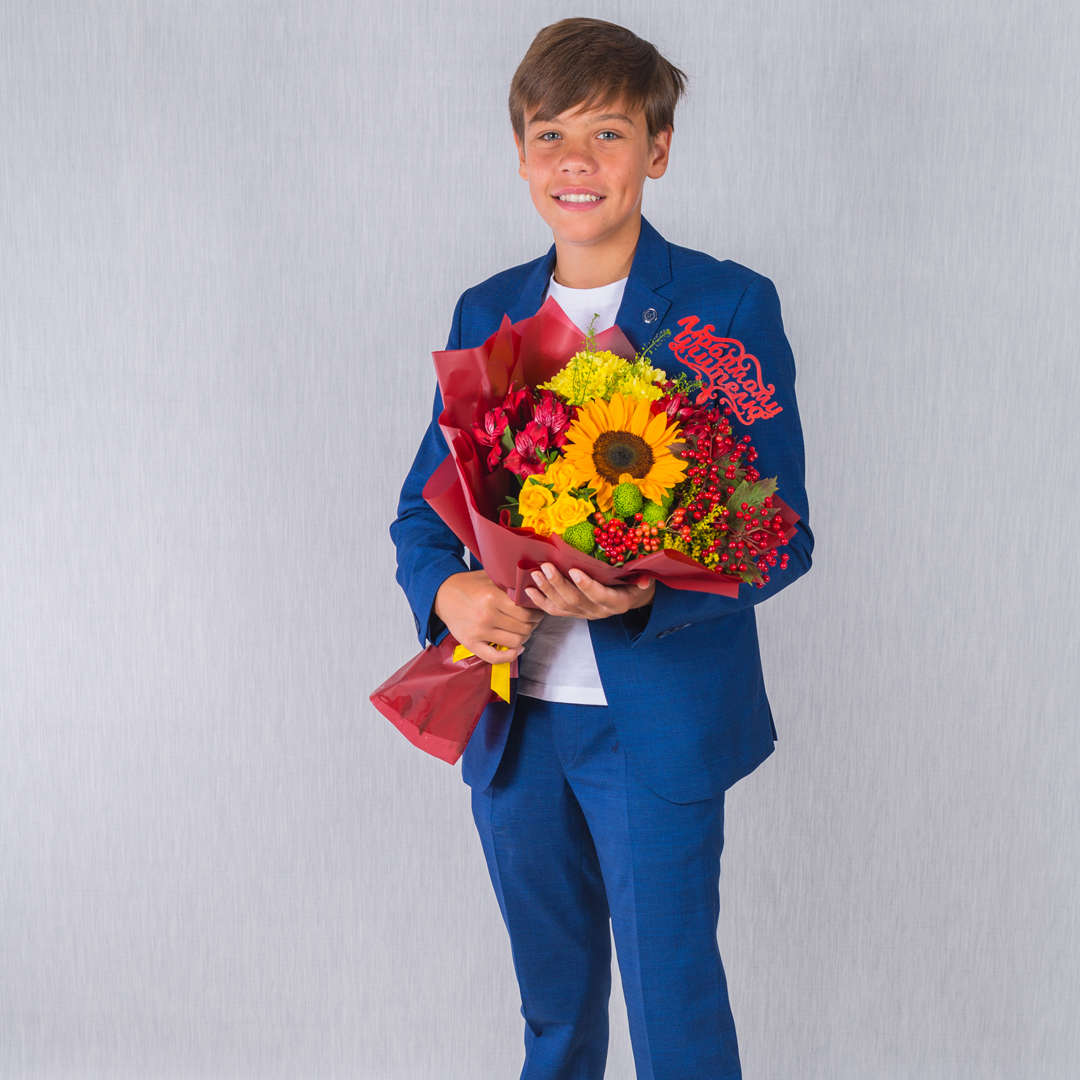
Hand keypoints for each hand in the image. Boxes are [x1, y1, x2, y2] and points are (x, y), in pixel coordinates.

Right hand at [434, 570, 543, 663]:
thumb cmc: (469, 585)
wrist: (442, 594)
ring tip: (524, 631)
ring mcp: (478, 632)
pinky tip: (517, 649)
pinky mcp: (470, 643)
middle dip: (532, 625)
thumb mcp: (490, 577)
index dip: (536, 613)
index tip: (537, 611)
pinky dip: (510, 656)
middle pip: (523, 628)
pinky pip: (495, 658)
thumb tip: (535, 590)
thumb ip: (510, 584)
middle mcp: (486, 616)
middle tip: (533, 621)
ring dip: (524, 638)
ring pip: (514, 642)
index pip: (525, 612)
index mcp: (492, 597)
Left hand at [524, 562, 655, 619]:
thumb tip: (645, 581)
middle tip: (546, 567)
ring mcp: (584, 614)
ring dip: (546, 590)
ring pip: (562, 606)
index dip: (586, 585)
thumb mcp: (642, 580)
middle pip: (575, 600)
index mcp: (616, 603)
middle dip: (558, 584)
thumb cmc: (634, 582)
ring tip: (535, 574)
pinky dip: (540, 601)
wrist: (630, 597)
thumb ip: (642, 580)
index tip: (574, 571)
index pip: (599, 595)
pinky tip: (528, 590)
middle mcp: (599, 612)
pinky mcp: (574, 614)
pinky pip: (554, 611)